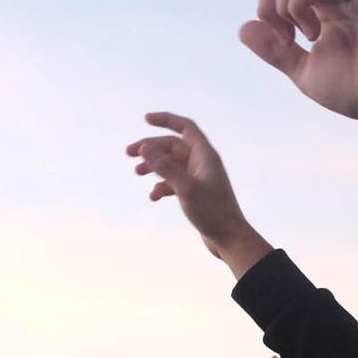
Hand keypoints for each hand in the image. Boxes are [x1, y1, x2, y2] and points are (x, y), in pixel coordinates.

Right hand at [128, 113, 270, 270]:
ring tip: (137, 173)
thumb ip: (165, 167)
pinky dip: (161, 186)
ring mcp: (198, 178)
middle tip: (129, 153)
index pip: (185, 127)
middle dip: (151, 147)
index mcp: (205, 155)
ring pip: (171, 164)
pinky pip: (174, 182)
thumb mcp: (186, 188)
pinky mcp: (194, 193)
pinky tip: (153, 197)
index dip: (166, 120)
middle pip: (172, 146)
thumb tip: (144, 147)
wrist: (229, 238)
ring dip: (153, 166)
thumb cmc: (212, 212)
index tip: (146, 119)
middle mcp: (202, 162)